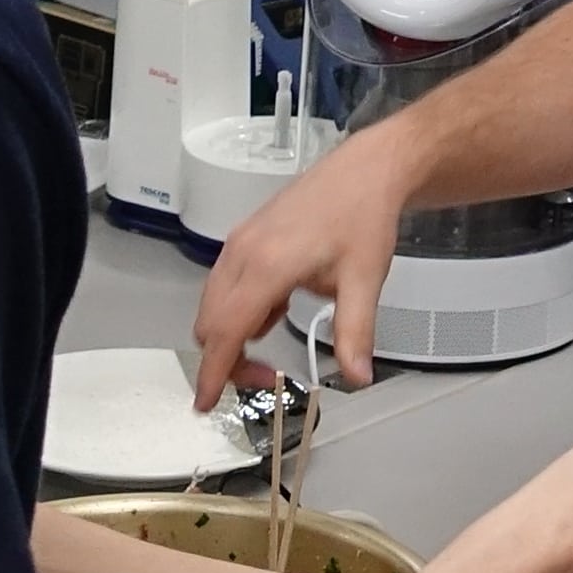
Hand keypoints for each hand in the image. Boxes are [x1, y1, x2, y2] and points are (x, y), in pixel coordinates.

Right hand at [192, 129, 416, 395]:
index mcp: (268, 265)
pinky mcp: (246, 236)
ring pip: (214, 304)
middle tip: (266, 378)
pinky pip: (226, 285)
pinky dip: (239, 310)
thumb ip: (356, 332)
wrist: (366, 169)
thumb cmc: (364, 217)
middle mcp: (243, 252)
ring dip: (231, 335)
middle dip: (227, 360)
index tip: (206, 402)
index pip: (227, 330)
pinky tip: (275, 311)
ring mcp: (240, 242)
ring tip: (270, 349)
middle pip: (211, 322)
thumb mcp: (365, 280)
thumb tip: (357, 377)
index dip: (214, 371)